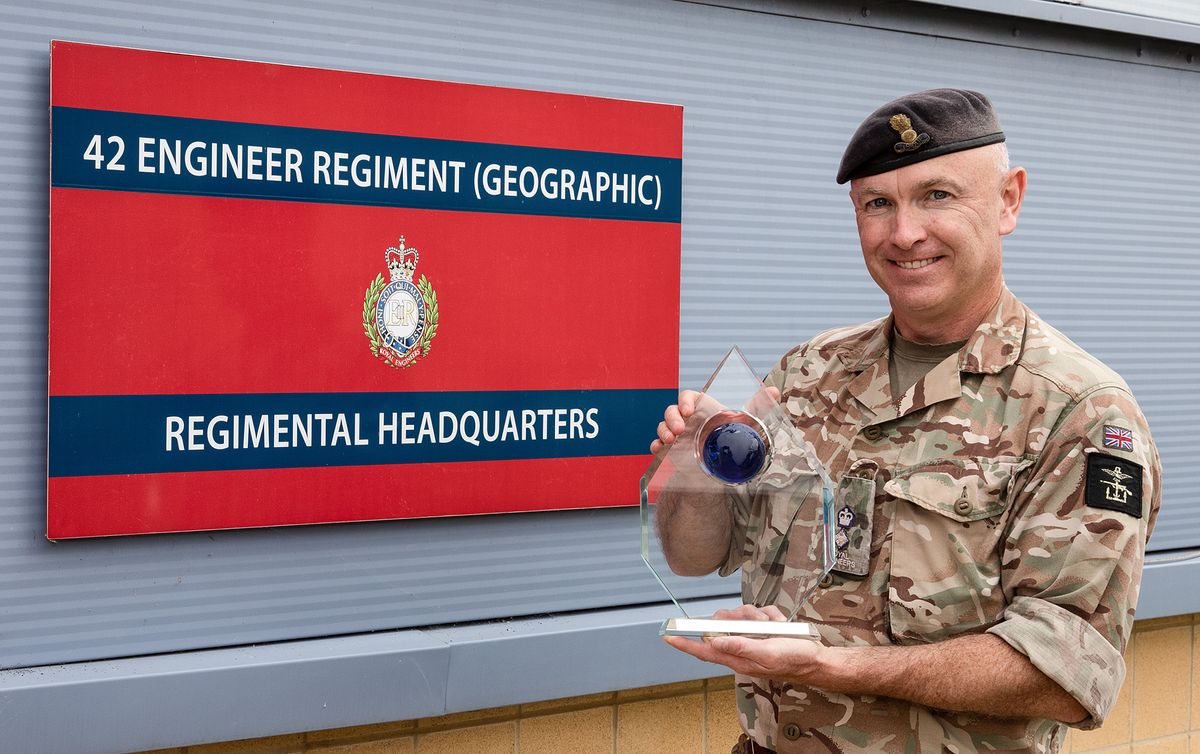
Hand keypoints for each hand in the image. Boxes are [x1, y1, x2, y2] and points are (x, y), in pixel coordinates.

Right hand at [650, 387, 780, 453]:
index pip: (688, 397)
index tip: (688, 411)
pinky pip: (658, 444)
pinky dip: (655, 445)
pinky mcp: (672, 450)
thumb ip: (757, 407)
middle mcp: (687, 419)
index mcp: (702, 408)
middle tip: (678, 431)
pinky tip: (658, 450)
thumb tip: (775, 391)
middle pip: (672, 410)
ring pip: (663, 425)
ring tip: (669, 441)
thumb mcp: (746, 423)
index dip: (684, 401)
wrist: (723, 467)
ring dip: (663, 430)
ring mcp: (678, 435)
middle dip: (672, 418)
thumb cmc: (732, 438)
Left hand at [662, 604, 825, 682]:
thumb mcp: (768, 653)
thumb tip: (714, 642)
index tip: (667, 636)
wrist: (816, 658)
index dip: (685, 643)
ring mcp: (750, 637)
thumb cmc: (794, 659)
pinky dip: (771, 616)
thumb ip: (740, 646)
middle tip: (759, 623)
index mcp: (737, 658)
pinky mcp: (761, 629)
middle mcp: (740, 647)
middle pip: (723, 624)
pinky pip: (758, 613)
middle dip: (738, 618)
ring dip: (760, 617)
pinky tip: (780, 625)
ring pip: (741, 615)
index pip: (704, 650)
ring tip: (775, 627)